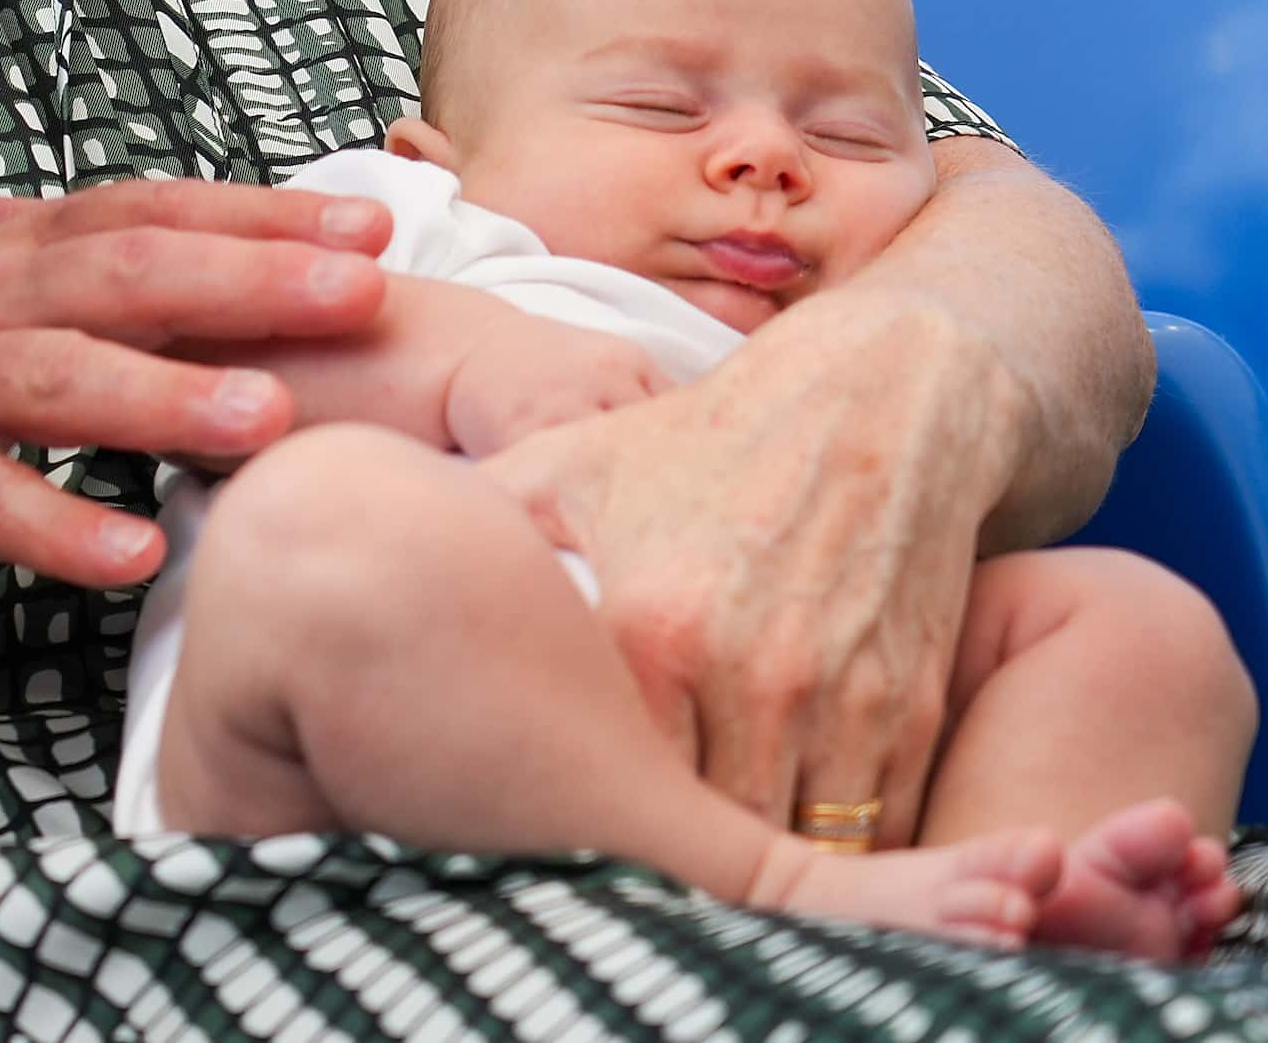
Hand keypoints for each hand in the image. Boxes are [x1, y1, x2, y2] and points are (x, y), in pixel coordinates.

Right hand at [0, 181, 393, 588]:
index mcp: (5, 247)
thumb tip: (227, 272)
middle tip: (357, 297)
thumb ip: (81, 273)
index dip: (256, 218)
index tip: (363, 231)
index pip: (146, 214)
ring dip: (163, 397)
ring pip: (51, 378)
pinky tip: (129, 555)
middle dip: (246, 282)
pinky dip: (51, 526)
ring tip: (267, 422)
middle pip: (120, 275)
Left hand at [479, 289, 1024, 848]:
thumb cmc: (699, 437)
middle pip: (687, 841)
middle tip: (605, 868)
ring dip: (736, 871)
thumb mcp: (568, 463)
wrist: (874, 396)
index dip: (561, 820)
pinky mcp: (904, 712)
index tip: (535, 826)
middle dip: (648, 866)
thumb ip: (473, 524)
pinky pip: (868, 835)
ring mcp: (836, 699)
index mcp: (649, 625)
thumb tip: (363, 555)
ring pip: (780, 852)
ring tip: (683, 866)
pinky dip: (823, 857)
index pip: (593, 785)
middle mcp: (746, 673)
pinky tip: (770, 841)